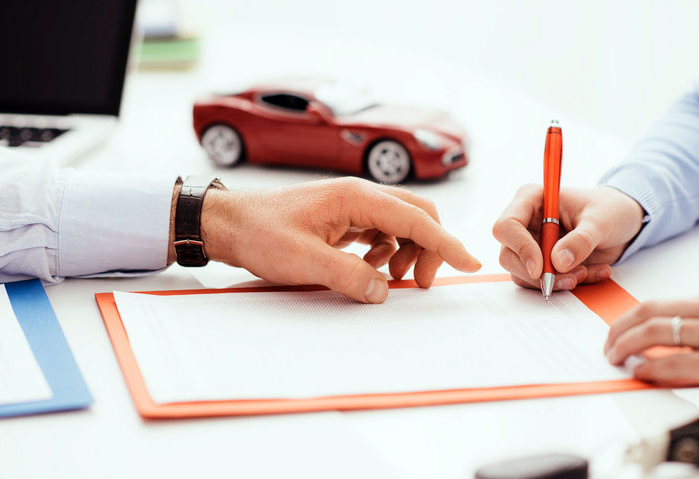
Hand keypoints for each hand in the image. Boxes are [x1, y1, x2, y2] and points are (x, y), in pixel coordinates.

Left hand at [181, 177, 481, 302]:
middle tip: (418, 284)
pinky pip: (381, 231)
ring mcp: (352, 205)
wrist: (228, 223)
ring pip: (401, 224)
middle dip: (429, 249)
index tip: (470, 263)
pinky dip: (387, 251)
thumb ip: (349, 275)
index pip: (416, 219)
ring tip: (390, 278)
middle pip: (417, 216)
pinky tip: (371, 267)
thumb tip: (384, 290)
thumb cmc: (260, 233)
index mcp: (356, 197)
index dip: (447, 244)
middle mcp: (360, 195)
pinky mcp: (344, 217)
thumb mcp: (303, 261)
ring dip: (406, 252)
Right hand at [492, 185, 644, 290]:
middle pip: (509, 255)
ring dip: (554, 281)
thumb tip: (558, 262)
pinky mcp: (542, 263)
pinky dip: (566, 284)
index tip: (541, 268)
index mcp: (532, 200)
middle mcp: (526, 223)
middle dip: (539, 273)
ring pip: (523, 273)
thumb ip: (581, 240)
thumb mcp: (601, 221)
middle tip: (571, 278)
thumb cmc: (610, 210)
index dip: (520, 248)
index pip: (507, 226)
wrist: (623, 223)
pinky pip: (543, 282)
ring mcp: (532, 245)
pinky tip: (591, 272)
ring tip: (586, 273)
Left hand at [604, 286, 698, 406]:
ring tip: (615, 357)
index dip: (633, 316)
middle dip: (619, 328)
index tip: (620, 327)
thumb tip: (688, 325)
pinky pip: (675, 365)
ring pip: (657, 335)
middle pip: (651, 313)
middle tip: (607, 343)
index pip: (663, 302)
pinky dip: (650, 368)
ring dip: (627, 346)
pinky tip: (639, 372)